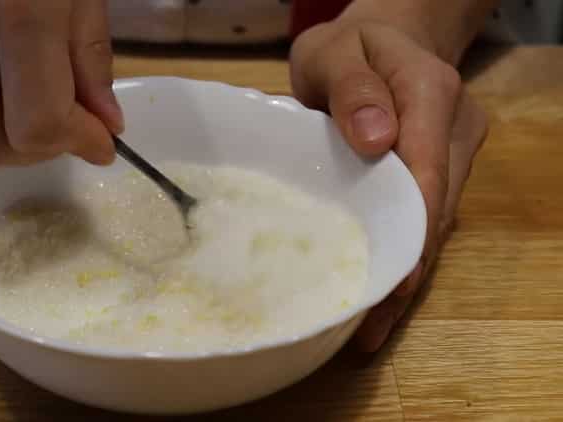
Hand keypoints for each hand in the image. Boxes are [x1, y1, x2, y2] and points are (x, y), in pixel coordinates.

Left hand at [290, 19, 486, 350]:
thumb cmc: (346, 47)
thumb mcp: (333, 52)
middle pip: (435, 209)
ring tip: (369, 328)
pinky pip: (425, 218)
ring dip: (406, 274)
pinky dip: (404, 256)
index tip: (393, 284)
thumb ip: (353, 88)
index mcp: (429, 92)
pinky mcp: (442, 169)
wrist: (382, 38)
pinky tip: (382, 295)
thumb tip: (378, 141)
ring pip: (434, 222)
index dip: (412, 230)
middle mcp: (453, 129)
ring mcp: (453, 152)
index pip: (428, 170)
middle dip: (406, 272)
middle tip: (369, 329)